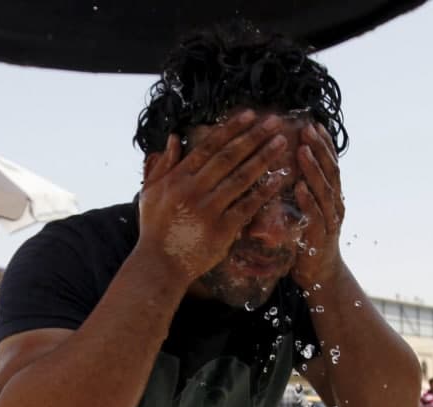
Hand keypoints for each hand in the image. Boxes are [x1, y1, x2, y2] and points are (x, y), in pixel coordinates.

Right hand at [136, 112, 289, 284]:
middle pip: (229, 157)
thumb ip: (162, 165)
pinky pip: (248, 205)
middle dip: (253, 137)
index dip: (231, 129)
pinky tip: (280, 178)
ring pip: (241, 177)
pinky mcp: (222, 229)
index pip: (209, 146)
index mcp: (177, 177)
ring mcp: (209, 209)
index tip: (249, 115)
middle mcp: (193, 189)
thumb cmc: (155, 229)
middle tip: (274, 122)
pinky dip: (264, 191)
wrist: (160, 265)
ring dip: (264, 158)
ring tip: (281, 143)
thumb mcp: (150, 193)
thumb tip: (173, 137)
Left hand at [291, 123, 345, 289]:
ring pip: (325, 190)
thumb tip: (288, 163)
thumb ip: (302, 188)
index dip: (324, 144)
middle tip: (308, 128)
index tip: (314, 123)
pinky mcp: (321, 238)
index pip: (331, 164)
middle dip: (320, 149)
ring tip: (303, 150)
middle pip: (331, 172)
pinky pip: (316, 216)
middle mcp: (336, 205)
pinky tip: (299, 187)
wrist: (320, 274)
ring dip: (314, 169)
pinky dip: (308, 200)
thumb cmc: (308, 237)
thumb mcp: (306, 209)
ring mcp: (331, 221)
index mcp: (332, 195)